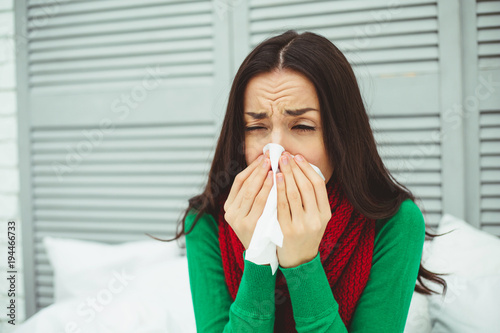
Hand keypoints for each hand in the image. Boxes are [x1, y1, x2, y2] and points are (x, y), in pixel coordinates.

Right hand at [223, 152, 273, 249]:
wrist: (263, 256)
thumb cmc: (261, 229)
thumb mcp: (253, 212)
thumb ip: (255, 194)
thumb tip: (265, 166)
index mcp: (229, 207)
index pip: (239, 181)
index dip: (252, 167)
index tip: (264, 156)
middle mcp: (230, 212)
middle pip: (245, 184)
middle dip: (258, 168)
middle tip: (270, 155)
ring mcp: (239, 220)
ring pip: (251, 191)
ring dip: (263, 175)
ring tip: (273, 164)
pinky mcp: (249, 226)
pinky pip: (260, 203)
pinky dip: (267, 189)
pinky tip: (276, 180)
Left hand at [276, 152, 331, 267]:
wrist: (298, 260)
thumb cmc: (305, 233)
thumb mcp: (316, 217)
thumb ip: (313, 198)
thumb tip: (303, 169)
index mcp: (325, 213)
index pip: (319, 184)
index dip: (307, 168)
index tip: (298, 156)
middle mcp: (316, 219)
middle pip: (306, 186)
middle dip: (295, 168)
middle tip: (285, 155)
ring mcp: (302, 225)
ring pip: (294, 194)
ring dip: (286, 175)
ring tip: (279, 163)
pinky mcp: (287, 230)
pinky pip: (282, 205)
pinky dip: (278, 190)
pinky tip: (275, 179)